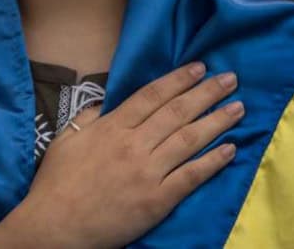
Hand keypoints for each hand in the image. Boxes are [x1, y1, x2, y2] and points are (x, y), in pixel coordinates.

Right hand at [0, 63, 241, 248]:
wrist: (55, 226)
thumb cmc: (57, 183)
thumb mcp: (66, 139)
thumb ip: (90, 116)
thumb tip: (110, 100)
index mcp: (112, 127)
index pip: (152, 95)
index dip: (179, 79)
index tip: (200, 67)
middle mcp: (134, 145)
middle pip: (177, 112)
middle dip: (206, 93)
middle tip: (231, 79)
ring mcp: (147, 173)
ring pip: (189, 140)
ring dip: (217, 121)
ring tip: (237, 108)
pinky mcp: (157, 200)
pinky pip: (191, 176)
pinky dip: (213, 161)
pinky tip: (230, 149)